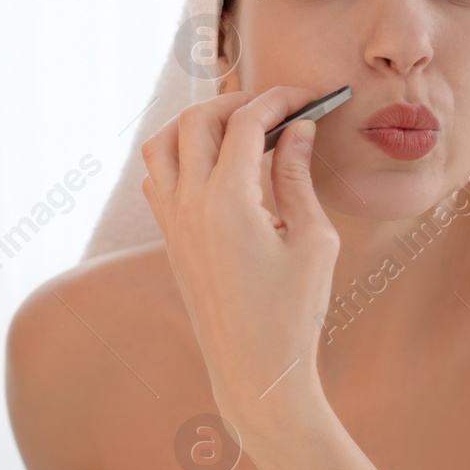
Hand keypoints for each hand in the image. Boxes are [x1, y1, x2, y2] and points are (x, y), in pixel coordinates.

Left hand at [140, 87, 338, 424]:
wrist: (254, 371)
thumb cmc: (293, 313)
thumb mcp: (312, 240)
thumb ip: (298, 177)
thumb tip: (298, 130)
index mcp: (227, 201)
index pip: (245, 122)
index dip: (279, 100)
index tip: (310, 97)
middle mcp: (188, 204)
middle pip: (196, 120)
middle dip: (237, 101)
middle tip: (278, 108)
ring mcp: (171, 222)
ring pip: (162, 143)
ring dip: (196, 123)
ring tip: (239, 127)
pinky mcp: (169, 239)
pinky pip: (157, 178)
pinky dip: (179, 155)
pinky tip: (215, 165)